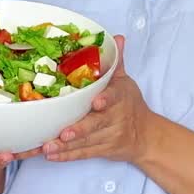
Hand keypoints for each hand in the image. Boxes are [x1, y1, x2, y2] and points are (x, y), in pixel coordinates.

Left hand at [42, 35, 156, 163]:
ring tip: (47, 147)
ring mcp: (108, 137)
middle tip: (63, 133)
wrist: (146, 136)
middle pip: (96, 125)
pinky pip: (83, 154)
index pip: (114, 98)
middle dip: (80, 130)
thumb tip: (117, 37)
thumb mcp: (126, 82)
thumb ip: (117, 62)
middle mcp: (115, 119)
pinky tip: (50, 156)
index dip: (105, 100)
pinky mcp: (102, 150)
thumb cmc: (131, 105)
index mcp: (120, 98)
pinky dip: (66, 156)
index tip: (96, 103)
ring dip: (65, 146)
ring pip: (86, 142)